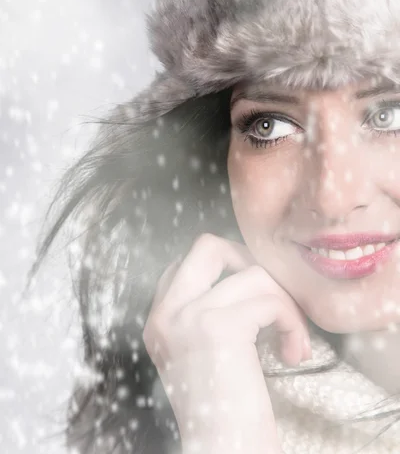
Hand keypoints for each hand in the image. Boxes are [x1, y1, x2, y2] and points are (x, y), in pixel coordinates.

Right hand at [143, 233, 310, 453]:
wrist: (222, 451)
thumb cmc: (223, 414)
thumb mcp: (200, 357)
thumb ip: (206, 316)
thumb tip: (245, 278)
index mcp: (158, 322)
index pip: (183, 264)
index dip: (225, 270)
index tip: (252, 298)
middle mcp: (165, 314)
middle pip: (207, 246)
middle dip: (249, 262)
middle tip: (269, 295)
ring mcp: (188, 317)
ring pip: (253, 274)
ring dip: (285, 303)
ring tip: (292, 338)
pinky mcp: (218, 327)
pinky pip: (270, 301)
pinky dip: (293, 322)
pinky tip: (294, 352)